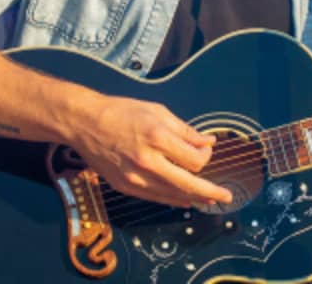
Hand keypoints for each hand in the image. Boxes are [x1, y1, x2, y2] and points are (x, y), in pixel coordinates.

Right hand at [70, 95, 233, 208]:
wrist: (85, 123)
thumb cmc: (121, 112)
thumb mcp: (157, 111)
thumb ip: (185, 130)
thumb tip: (208, 142)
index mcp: (158, 137)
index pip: (194, 159)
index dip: (206, 157)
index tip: (207, 150)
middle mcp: (148, 160)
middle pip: (189, 183)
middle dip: (212, 192)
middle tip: (226, 196)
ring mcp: (135, 177)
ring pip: (173, 195)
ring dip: (194, 198)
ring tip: (209, 200)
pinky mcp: (126, 186)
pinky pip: (156, 198)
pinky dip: (174, 199)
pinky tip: (185, 200)